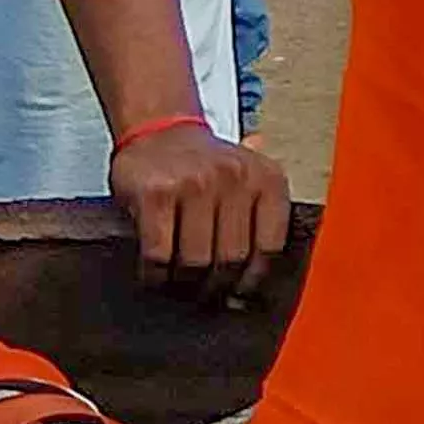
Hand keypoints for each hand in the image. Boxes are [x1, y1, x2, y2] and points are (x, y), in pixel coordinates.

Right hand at [112, 123, 292, 296]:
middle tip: (203, 293)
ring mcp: (195, 184)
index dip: (252, 278)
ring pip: (195, 261)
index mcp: (267, 178)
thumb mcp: (249, 178)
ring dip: (184, 283)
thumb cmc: (206, 165)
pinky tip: (154, 274)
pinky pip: (158, 254)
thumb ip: (258, 220)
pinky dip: (155, 274)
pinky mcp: (155, 194)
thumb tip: (250, 290)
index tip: (239, 292)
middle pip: (231, 259)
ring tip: (179, 283)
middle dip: (215, 286)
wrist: (159, 129)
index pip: (270, 246)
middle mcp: (235, 178)